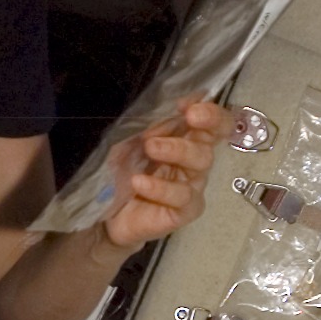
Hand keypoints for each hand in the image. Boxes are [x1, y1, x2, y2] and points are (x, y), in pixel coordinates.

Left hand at [98, 97, 230, 255]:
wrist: (106, 214)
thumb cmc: (123, 174)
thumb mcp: (130, 143)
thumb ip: (151, 127)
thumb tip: (168, 114)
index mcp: (187, 140)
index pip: (214, 123)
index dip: (210, 111)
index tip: (188, 105)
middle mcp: (194, 162)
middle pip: (209, 141)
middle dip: (199, 125)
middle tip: (184, 116)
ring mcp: (192, 186)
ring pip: (201, 163)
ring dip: (176, 150)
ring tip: (150, 147)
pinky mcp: (185, 211)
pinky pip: (182, 196)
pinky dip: (160, 187)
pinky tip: (139, 182)